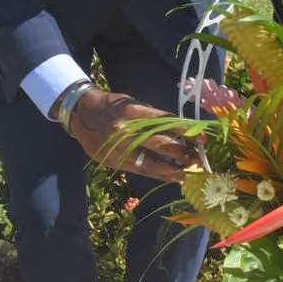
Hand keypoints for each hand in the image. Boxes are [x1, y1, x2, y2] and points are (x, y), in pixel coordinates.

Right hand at [66, 88, 198, 183]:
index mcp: (133, 114)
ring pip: (152, 163)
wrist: (80, 114)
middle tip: (198, 159)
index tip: (202, 139)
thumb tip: (179, 131)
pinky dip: (157, 174)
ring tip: (188, 174)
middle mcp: (127, 133)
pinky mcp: (114, 162)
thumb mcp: (133, 104)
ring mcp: (119, 150)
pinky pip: (140, 170)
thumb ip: (153, 118)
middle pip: (162, 146)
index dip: (187, 132)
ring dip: (173, 170)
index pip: (166, 124)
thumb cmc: (112, 106)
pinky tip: (170, 177)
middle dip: (183, 154)